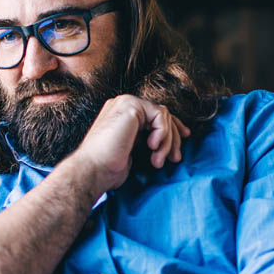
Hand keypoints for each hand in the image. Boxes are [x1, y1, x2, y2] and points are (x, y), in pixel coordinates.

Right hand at [61, 95, 190, 195]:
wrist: (93, 170)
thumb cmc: (107, 168)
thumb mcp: (131, 152)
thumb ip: (145, 141)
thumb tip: (168, 143)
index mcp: (121, 114)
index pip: (154, 116)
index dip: (171, 129)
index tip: (179, 146)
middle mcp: (123, 104)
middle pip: (162, 114)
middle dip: (173, 137)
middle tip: (175, 158)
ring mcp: (126, 103)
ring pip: (164, 116)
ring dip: (167, 141)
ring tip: (158, 160)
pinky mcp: (131, 106)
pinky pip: (161, 116)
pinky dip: (162, 134)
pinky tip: (152, 147)